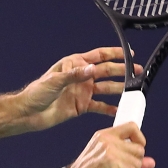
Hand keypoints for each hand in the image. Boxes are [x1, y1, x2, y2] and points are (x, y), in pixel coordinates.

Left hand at [16, 47, 141, 129]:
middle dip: (123, 71)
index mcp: (74, 64)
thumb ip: (74, 75)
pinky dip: (109, 108)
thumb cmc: (37, 93)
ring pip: (106, 88)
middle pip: (106, 71)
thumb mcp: (54, 81)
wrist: (29, 114)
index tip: (130, 53)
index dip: (114, 54)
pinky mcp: (81, 105)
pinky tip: (119, 110)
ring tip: (133, 90)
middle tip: (138, 73)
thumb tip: (91, 69)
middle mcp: (81, 76)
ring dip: (119, 89)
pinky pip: (99, 106)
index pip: (98, 56)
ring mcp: (82, 91)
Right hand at [67, 122, 155, 167]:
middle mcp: (107, 139)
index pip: (132, 127)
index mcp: (104, 135)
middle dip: (136, 165)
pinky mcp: (111, 162)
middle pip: (139, 149)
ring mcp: (109, 150)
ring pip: (137, 163)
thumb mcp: (109, 164)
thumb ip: (130, 161)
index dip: (140, 139)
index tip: (136, 153)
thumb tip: (151, 162)